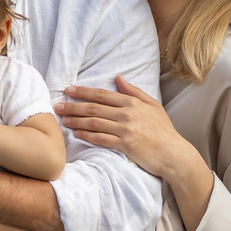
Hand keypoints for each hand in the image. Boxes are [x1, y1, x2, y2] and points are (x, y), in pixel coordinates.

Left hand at [57, 75, 183, 176]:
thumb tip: (118, 78)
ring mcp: (125, 130)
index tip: (68, 90)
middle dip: (73, 106)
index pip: (102, 95)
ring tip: (63, 120)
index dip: (83, 92)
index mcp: (131, 103)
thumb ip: (134, 91)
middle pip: (93, 108)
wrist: (174, 153)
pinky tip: (76, 134)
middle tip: (57, 105)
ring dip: (76, 121)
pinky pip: (100, 139)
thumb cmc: (163, 130)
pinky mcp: (125, 145)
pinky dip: (87, 136)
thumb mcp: (152, 105)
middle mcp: (126, 114)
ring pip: (94, 123)